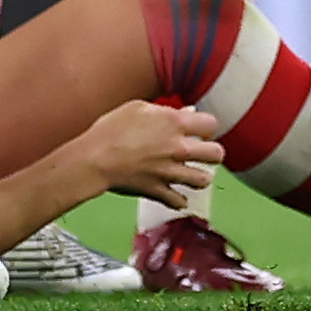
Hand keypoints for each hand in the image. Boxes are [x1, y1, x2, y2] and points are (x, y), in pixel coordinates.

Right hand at [79, 101, 222, 207]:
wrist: (94, 159)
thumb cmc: (111, 129)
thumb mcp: (137, 108)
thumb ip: (165, 111)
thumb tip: (186, 113)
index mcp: (174, 124)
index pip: (211, 124)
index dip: (206, 127)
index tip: (199, 130)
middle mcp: (178, 148)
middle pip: (216, 154)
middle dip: (212, 153)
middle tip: (203, 153)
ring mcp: (170, 172)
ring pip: (203, 180)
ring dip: (200, 177)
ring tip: (192, 174)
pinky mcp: (158, 191)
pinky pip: (179, 201)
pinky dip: (179, 199)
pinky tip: (176, 194)